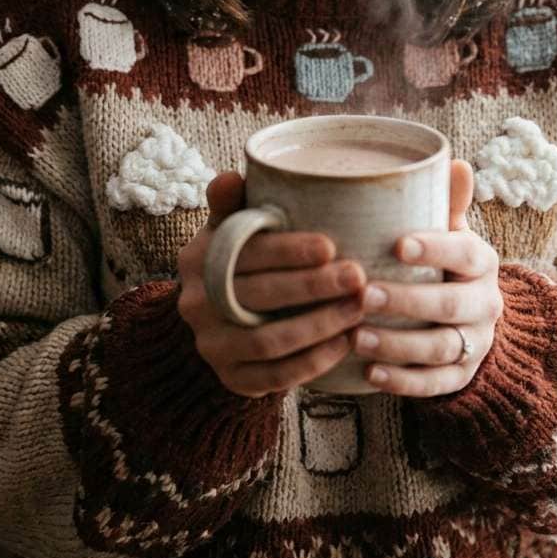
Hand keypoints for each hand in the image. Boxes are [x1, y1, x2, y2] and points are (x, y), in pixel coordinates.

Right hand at [177, 172, 365, 397]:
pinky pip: (275, 377)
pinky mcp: (231, 380)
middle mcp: (197, 305)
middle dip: (314, 287)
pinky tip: (345, 342)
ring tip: (359, 308)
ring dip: (320, 325)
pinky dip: (314, 362)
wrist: (219, 318)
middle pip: (260, 297)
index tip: (330, 245)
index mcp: (198, 258)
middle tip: (358, 277)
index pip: (244, 254)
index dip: (288, 251)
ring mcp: (212, 346)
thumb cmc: (240, 260)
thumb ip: (233, 202)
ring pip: (269, 341)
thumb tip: (232, 177)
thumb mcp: (230, 227)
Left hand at [351, 159, 501, 397]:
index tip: (397, 245)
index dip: (434, 249)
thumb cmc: (447, 264)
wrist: (471, 319)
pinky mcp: (462, 375)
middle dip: (406, 301)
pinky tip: (370, 374)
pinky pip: (435, 385)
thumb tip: (457, 162)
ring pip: (440, 348)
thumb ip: (448, 204)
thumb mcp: (451, 233)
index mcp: (481, 262)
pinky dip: (403, 382)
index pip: (464, 253)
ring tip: (356, 337)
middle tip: (362, 294)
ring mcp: (475, 343)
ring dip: (397, 345)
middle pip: (449, 305)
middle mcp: (485, 303)